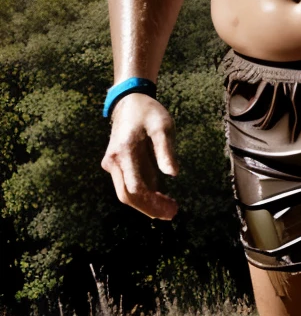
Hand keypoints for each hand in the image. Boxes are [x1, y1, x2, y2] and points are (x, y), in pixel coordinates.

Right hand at [101, 94, 178, 218]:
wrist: (128, 102)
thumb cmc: (149, 113)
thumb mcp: (163, 126)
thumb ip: (166, 150)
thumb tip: (173, 174)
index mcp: (125, 151)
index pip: (135, 187)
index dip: (153, 202)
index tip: (172, 208)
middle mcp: (113, 161)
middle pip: (127, 195)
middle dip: (149, 208)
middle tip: (172, 213)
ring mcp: (111, 164)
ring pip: (125, 193)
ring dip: (146, 204)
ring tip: (169, 208)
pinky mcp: (114, 165)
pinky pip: (125, 185)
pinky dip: (142, 194)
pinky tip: (160, 197)